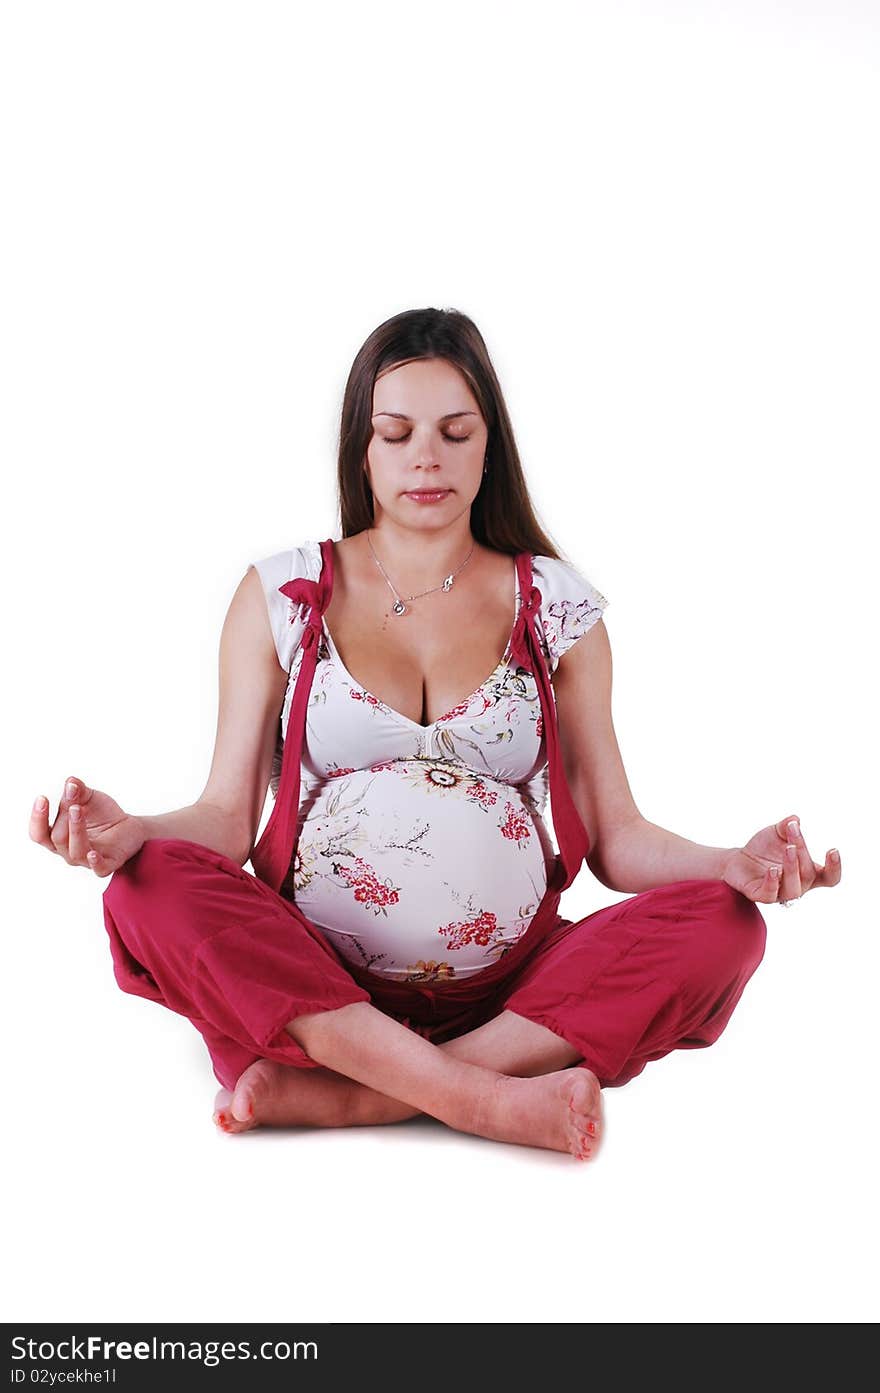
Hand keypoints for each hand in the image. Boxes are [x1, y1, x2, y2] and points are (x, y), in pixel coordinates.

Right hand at [29, 776, 145, 877]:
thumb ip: (78, 790)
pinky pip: (99, 869)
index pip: (39, 834)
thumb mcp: (90, 798)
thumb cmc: (104, 814)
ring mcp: (87, 860)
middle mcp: (69, 852)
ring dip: (75, 829)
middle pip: (58, 838)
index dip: (38, 819)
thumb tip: (71, 781)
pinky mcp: (109, 864)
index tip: (42, 798)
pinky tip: (93, 853)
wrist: (131, 825)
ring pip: (75, 851)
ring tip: (78, 809)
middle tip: (74, 800)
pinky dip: (95, 862)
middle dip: (64, 816)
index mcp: (59, 838)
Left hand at [721, 814, 841, 904]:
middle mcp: (798, 886)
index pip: (829, 878)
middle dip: (803, 850)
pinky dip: (773, 882)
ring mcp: (780, 893)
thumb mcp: (776, 833)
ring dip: (792, 867)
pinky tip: (773, 869)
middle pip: (808, 874)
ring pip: (793, 889)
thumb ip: (787, 826)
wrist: (737, 859)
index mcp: (808, 873)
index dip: (835, 867)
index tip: (833, 849)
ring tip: (788, 848)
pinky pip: (769, 894)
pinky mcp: (760, 895)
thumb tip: (794, 819)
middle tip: (794, 831)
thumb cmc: (764, 848)